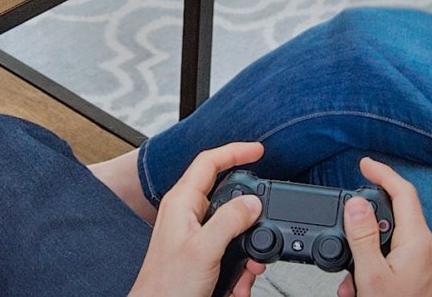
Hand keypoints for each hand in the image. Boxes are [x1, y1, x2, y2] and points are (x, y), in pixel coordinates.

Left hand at [129, 142, 266, 296]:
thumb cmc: (167, 286)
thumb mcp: (205, 249)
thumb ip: (230, 220)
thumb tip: (252, 203)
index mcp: (181, 202)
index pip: (209, 161)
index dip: (234, 151)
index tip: (257, 150)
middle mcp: (186, 213)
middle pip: (226, 194)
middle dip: (249, 215)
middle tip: (264, 225)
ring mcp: (193, 232)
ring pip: (232, 226)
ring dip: (246, 248)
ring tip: (249, 267)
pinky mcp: (200, 252)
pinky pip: (228, 248)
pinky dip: (239, 264)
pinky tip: (239, 281)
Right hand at [337, 158, 431, 296]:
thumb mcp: (371, 276)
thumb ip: (363, 236)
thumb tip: (357, 204)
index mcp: (420, 242)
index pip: (403, 193)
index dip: (383, 174)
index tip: (366, 165)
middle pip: (396, 221)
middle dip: (365, 231)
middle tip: (345, 248)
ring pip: (396, 246)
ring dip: (370, 258)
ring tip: (352, 284)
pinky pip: (404, 264)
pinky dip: (382, 270)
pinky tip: (366, 290)